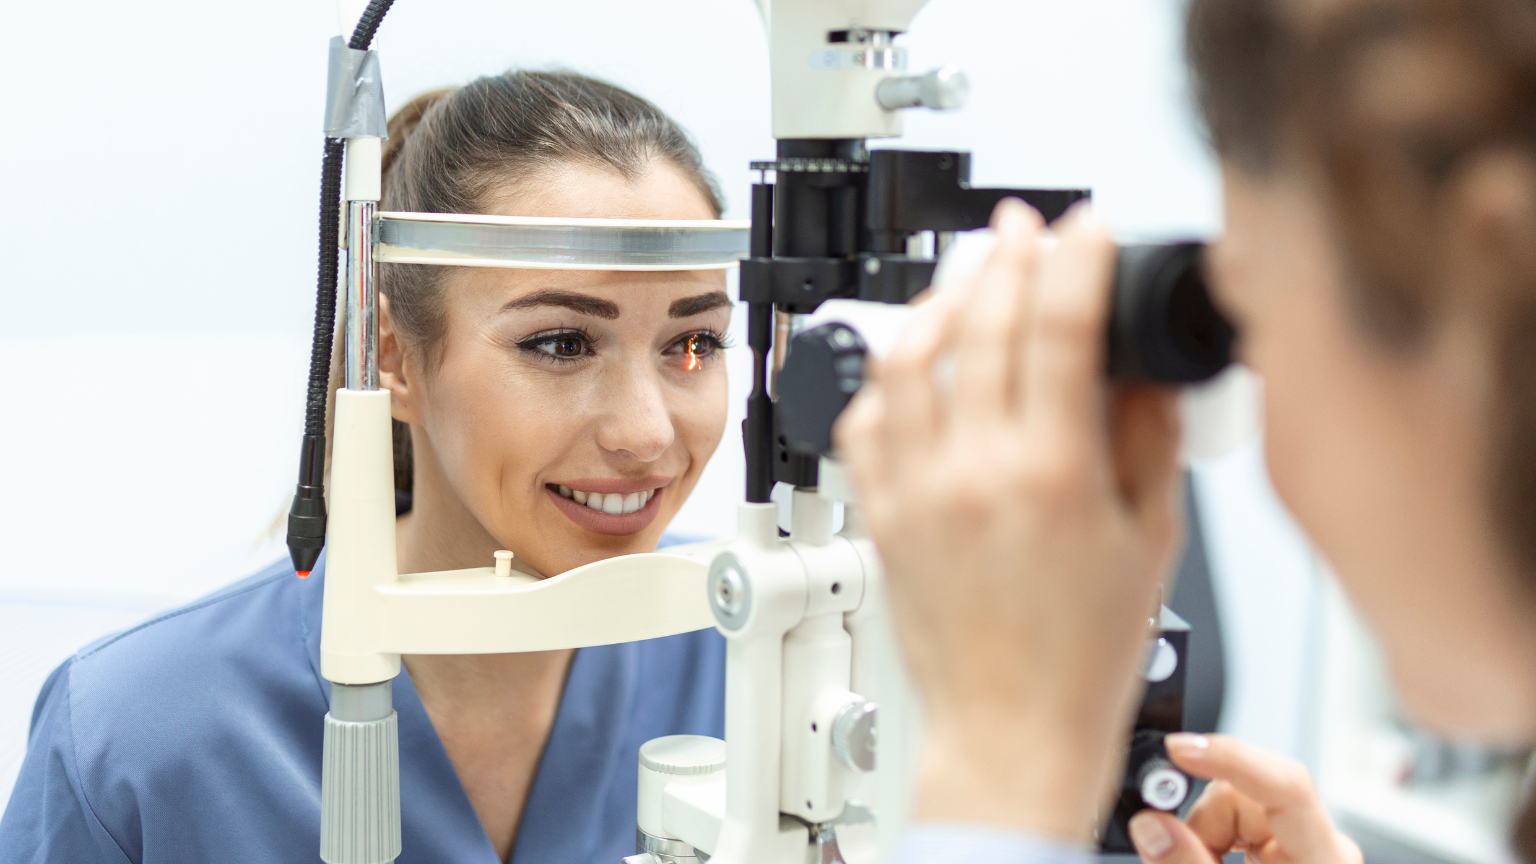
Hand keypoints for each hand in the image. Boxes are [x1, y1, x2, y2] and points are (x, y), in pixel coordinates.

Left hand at [834, 200, 1183, 841]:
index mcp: (1052, 474)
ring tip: (968, 276)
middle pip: (979, 323)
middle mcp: (973, 472)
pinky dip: (888, 377)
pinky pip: (866, 421)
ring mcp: (915, 490)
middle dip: (1006, 255)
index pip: (1060, 325)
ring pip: (907, 358)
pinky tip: (914, 362)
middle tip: (1024, 228)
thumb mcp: (1151, 541)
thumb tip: (1141, 366)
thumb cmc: (1081, 656)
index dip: (1077, 258)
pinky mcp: (879, 514)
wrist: (1009, 730)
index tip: (1089, 229)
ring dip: (939, 300)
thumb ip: (1148, 438)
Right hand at [1130, 734, 1361, 863]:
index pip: (1286, 786)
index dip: (1231, 758)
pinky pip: (1234, 830)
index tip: (1179, 750)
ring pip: (1230, 812)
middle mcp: (1323, 849)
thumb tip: (1152, 824)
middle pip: (1243, 798)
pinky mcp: (1285, 857)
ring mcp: (1305, 852)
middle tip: (1176, 858)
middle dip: (1200, 826)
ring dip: (1201, 841)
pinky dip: (1209, 847)